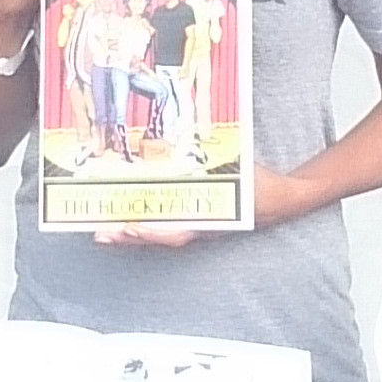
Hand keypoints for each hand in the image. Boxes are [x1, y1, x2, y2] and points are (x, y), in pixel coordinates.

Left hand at [94, 170, 311, 245]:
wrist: (280, 199)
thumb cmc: (262, 185)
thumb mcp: (245, 170)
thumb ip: (226, 162)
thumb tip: (197, 142)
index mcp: (214, 221)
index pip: (180, 232)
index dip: (155, 232)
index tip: (132, 228)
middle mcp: (202, 230)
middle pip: (160, 238)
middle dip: (130, 238)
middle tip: (101, 234)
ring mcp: (197, 229)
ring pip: (158, 236)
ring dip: (130, 235)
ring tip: (101, 231)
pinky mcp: (193, 224)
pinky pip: (163, 227)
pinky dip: (142, 226)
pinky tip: (121, 222)